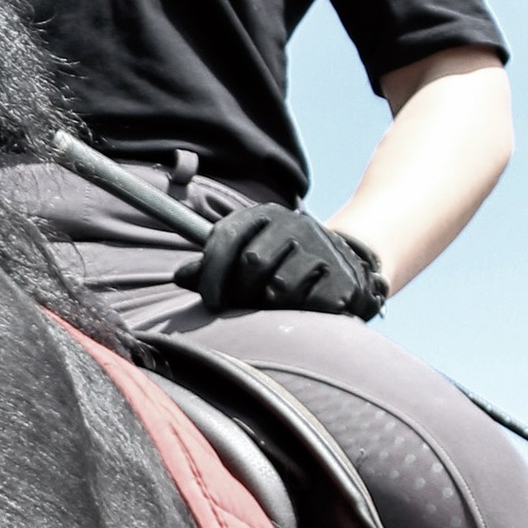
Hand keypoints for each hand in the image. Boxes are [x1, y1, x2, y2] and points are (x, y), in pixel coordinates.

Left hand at [175, 204, 387, 319]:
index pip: (228, 237)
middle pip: (253, 262)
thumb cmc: (280, 264)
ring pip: (280, 287)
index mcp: (263, 215)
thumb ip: (213, 266)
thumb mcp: (246, 254)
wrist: (346, 265)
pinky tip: (305, 306)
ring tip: (277, 304)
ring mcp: (321, 246)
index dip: (212, 272)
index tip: (211, 301)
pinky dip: (303, 312)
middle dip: (241, 292)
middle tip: (242, 305)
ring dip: (273, 305)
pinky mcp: (343, 273)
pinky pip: (312, 302)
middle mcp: (293, 223)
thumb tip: (180, 276)